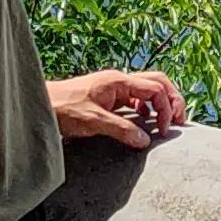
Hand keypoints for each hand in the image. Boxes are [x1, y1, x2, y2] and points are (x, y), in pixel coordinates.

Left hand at [48, 68, 188, 147]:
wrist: (41, 103)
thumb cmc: (63, 108)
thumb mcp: (94, 121)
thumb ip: (121, 130)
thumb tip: (145, 140)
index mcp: (119, 81)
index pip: (155, 89)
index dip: (166, 109)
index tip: (164, 130)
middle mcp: (119, 81)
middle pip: (158, 82)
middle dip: (172, 99)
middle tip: (179, 121)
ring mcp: (114, 88)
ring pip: (147, 88)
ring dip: (160, 102)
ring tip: (166, 122)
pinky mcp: (108, 97)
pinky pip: (135, 98)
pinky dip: (146, 107)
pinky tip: (143, 121)